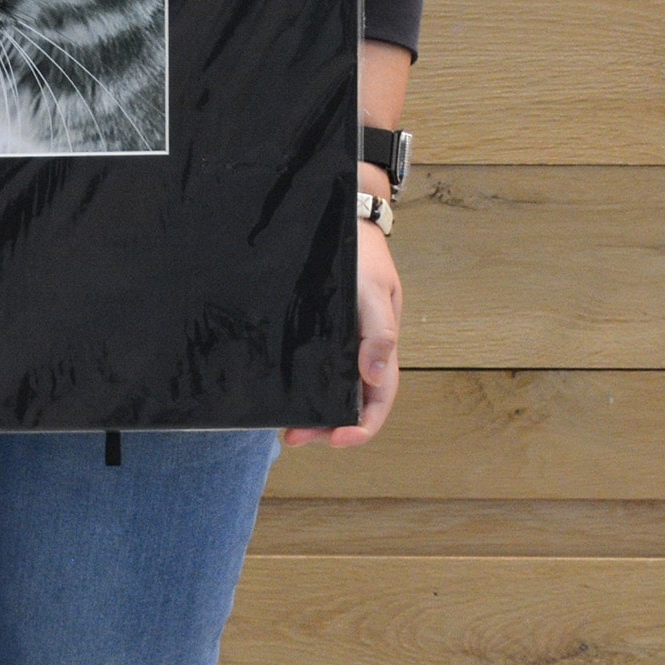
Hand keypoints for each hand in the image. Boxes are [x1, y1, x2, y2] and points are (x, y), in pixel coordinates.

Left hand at [282, 218, 399, 449]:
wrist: (348, 225)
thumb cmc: (364, 259)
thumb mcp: (375, 291)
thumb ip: (379, 332)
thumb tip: (374, 377)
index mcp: (381, 350)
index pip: (378, 401)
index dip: (362, 427)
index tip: (338, 439)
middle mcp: (361, 354)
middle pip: (350, 404)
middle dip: (326, 428)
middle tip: (293, 438)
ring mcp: (340, 345)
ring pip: (330, 390)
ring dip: (313, 413)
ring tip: (286, 428)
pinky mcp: (320, 333)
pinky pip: (314, 368)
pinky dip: (303, 387)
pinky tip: (283, 393)